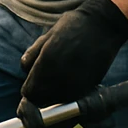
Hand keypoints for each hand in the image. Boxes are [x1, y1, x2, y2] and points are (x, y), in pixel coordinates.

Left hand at [18, 0, 127, 118]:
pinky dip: (69, 92)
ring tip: (60, 76)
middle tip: (46, 78)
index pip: (29, 93)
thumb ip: (31, 55)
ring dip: (55, 93)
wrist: (102, 25)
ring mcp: (75, 86)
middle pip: (41, 100)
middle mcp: (59, 80)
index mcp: (45, 65)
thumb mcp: (46, 36)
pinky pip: (72, 98)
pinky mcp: (88, 87)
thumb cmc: (73, 26)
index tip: (33, 81)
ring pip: (57, 101)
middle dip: (40, 92)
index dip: (29, 87)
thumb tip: (25, 70)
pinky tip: (72, 77)